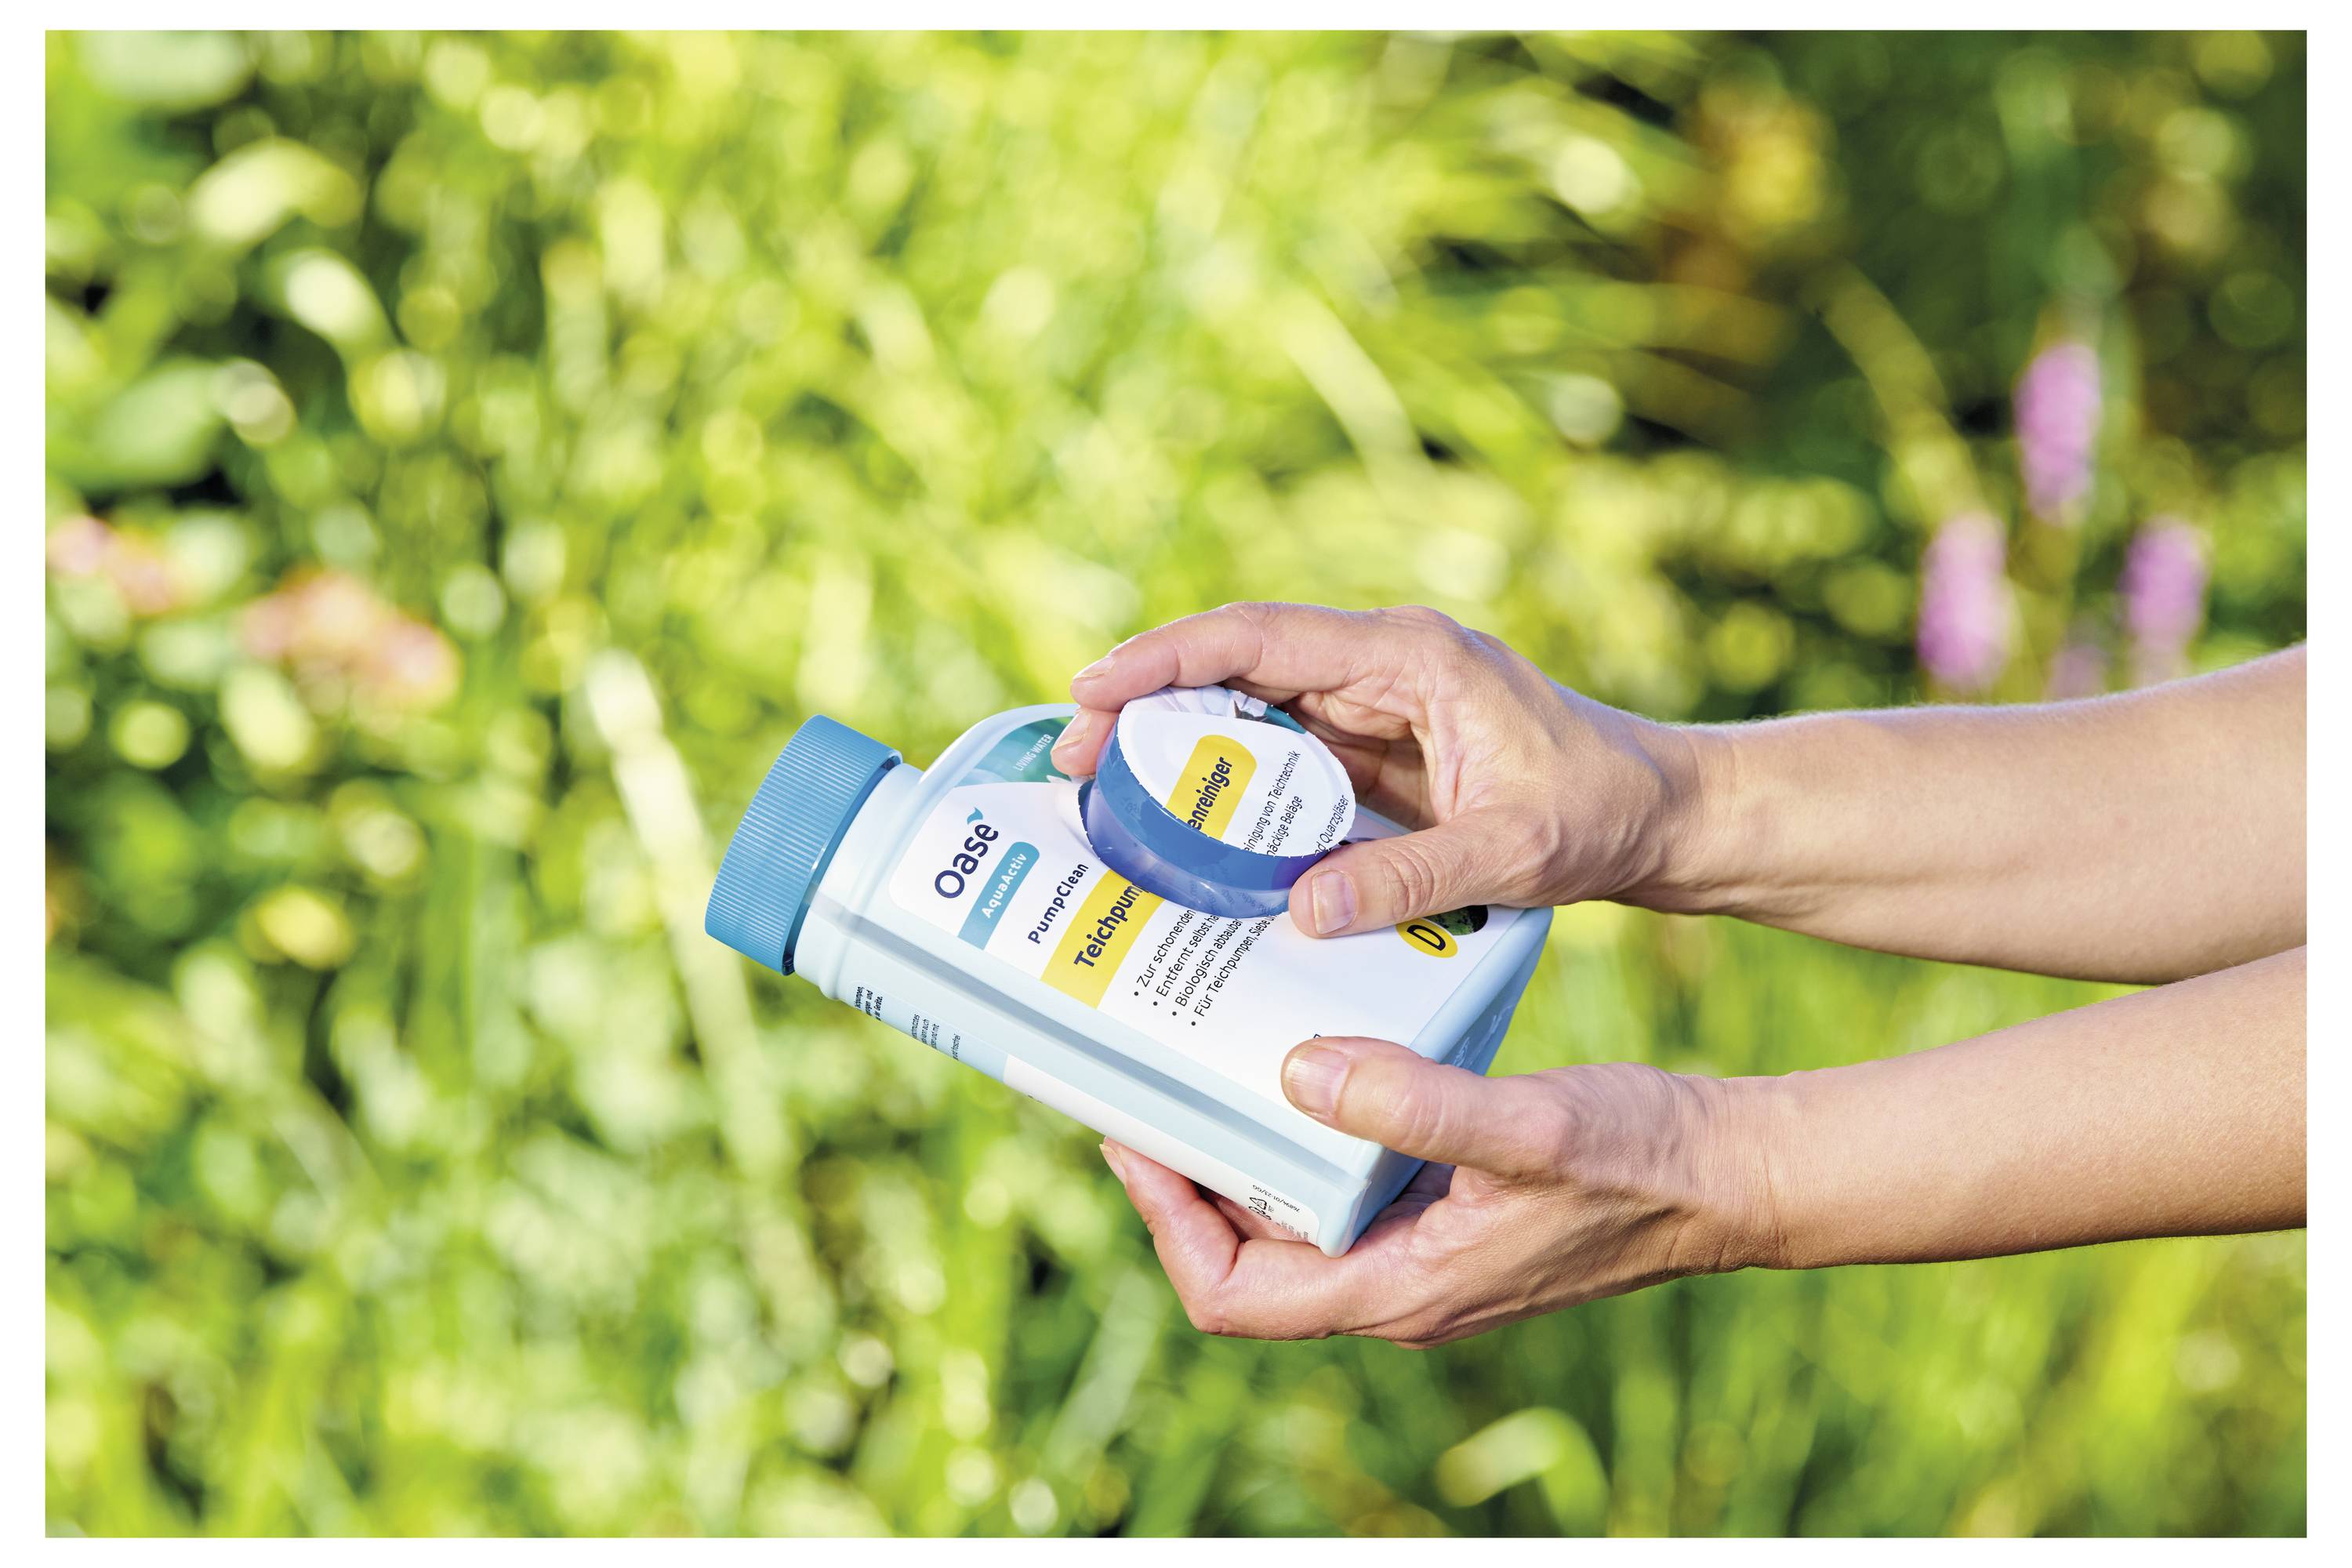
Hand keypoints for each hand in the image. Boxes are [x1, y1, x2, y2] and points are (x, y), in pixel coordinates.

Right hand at [1051, 602, 1706, 936]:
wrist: (1661, 815)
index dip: (1166, 658)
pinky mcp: (1376, 755)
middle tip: (1071, 765)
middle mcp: (1381, 667)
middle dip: (1148, 706)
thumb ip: (1412, 877)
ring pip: (1251, 713)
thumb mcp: (1515, 851)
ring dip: (1180, 749)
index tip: (1091, 691)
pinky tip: (1184, 835)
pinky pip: (1282, 763)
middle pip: (1236, 667)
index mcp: (1410, 655)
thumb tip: (1302, 913)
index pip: (1260, 637)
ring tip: (1103, 798)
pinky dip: (1228, 790)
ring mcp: (1376, 709)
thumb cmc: (1601, 811)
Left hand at [1099, 1037, 1774, 1346]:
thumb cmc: (1641, 1159)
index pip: (1235, 1294)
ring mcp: (1418, 1251)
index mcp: (1400, 1288)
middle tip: (1147, 1079)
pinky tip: (1298, 1059)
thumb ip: (1417, 1105)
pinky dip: (1303, 1131)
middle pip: (1245, 1254)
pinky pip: (1341, 1185)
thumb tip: (1299, 1074)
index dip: (1167, 1221)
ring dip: (1239, 1151)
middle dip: (1186, 1176)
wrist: (1728, 1173)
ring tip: (1201, 1060)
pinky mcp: (1441, 1212)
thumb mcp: (1529, 1124)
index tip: (1135, 1134)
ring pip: (1290, 1217)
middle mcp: (1396, 1284)